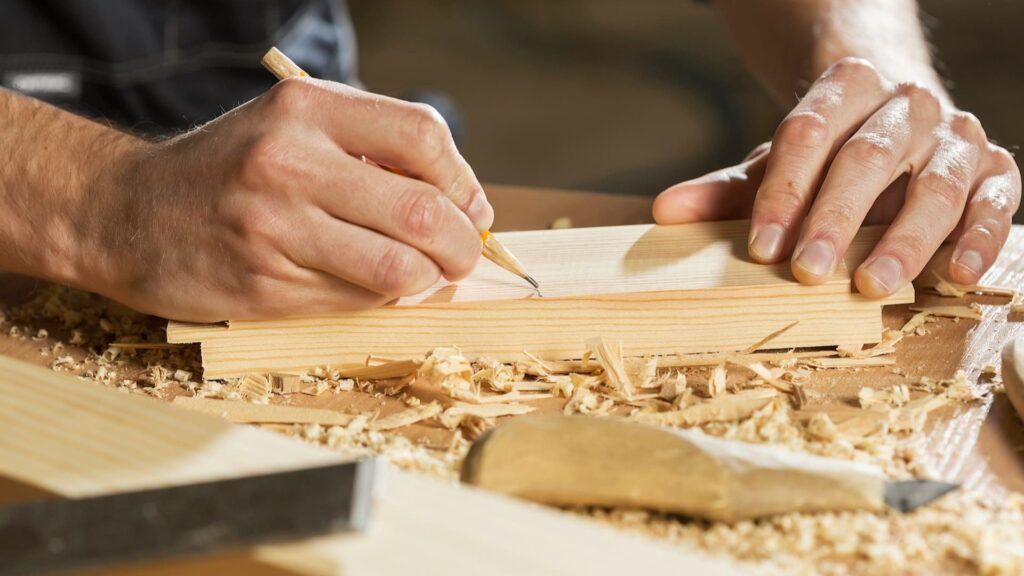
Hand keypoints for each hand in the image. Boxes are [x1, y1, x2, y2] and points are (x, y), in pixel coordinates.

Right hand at [81, 78, 492, 320]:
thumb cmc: (229, 170)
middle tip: (462, 254)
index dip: (464, 180)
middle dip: (462, 244)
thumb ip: (369, 148)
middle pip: (422, 211)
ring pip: (398, 269)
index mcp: (305, 108)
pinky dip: (382, 299)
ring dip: (428, 280)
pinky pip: (357, 301)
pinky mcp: (264, 285)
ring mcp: (274, 228)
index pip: (422, 136)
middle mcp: (289, 162)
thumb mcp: (291, 126)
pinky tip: (371, 285)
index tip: (470, 208)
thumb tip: (463, 201)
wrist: (126, 213)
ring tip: (423, 274)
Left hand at [653, 57, 1020, 296]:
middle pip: (866, 159)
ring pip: (934, 185)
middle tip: (806, 272)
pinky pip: (997, 203)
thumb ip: (729, 189)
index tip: (760, 247)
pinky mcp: (995, 170)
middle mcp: (906, 104)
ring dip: (904, 239)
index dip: (782, 193)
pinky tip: (956, 274)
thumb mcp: (779, 164)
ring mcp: (956, 136)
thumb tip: (666, 211)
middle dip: (833, 220)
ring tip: (872, 285)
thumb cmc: (830, 153)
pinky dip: (982, 238)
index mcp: (846, 86)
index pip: (807, 134)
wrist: (898, 116)